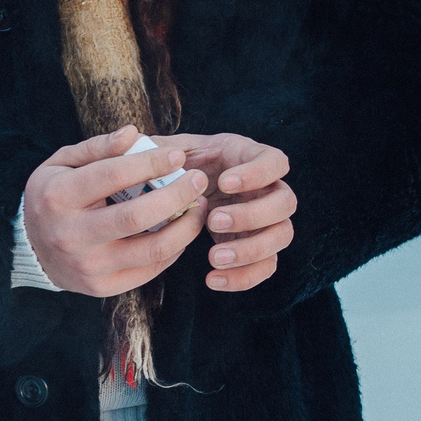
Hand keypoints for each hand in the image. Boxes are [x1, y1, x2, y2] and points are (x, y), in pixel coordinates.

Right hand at [23, 126, 209, 297]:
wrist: (30, 249)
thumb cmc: (53, 196)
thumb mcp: (62, 164)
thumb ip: (97, 148)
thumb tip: (133, 134)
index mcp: (58, 197)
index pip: (112, 176)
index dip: (151, 163)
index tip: (178, 155)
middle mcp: (70, 235)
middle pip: (138, 216)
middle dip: (178, 194)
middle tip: (199, 179)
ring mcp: (88, 266)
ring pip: (153, 249)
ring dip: (187, 226)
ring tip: (199, 205)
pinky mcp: (103, 287)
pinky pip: (152, 268)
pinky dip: (175, 247)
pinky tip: (181, 229)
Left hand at [155, 133, 293, 291]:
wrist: (172, 197)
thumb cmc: (171, 170)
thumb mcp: (165, 152)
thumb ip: (157, 148)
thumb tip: (135, 141)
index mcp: (249, 159)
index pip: (275, 162)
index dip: (257, 173)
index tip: (224, 183)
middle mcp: (266, 189)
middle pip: (286, 202)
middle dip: (253, 215)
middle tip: (214, 221)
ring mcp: (265, 220)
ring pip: (282, 235)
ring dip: (251, 249)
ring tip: (213, 258)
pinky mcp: (256, 247)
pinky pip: (266, 265)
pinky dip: (244, 277)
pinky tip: (213, 279)